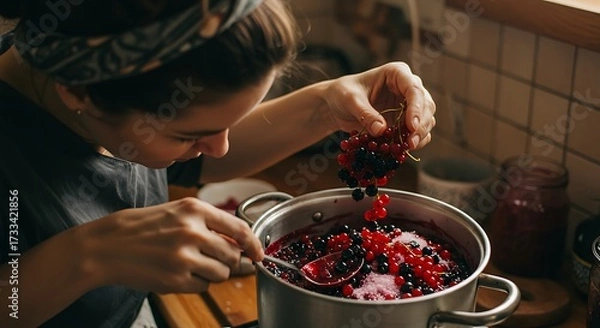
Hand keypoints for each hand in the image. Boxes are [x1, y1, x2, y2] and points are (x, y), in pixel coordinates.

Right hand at [76, 197, 262, 292]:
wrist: (105, 246)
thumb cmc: (141, 227)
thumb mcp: (176, 212)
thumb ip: (208, 224)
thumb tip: (239, 243)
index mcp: (195, 209)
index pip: (239, 228)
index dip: (254, 244)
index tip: (259, 254)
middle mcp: (193, 231)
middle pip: (233, 255)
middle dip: (228, 261)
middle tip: (211, 259)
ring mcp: (184, 256)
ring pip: (221, 273)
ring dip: (212, 273)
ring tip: (190, 264)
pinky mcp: (175, 279)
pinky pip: (202, 286)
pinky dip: (196, 283)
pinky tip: (177, 273)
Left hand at [321, 62, 435, 149]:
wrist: (336, 105)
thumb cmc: (343, 93)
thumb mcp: (350, 100)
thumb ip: (365, 113)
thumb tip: (381, 129)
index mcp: (396, 73)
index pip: (414, 88)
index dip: (417, 108)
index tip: (412, 126)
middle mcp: (407, 87)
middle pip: (426, 105)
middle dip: (421, 125)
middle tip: (410, 142)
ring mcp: (408, 105)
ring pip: (427, 119)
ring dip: (420, 135)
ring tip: (406, 147)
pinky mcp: (405, 121)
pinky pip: (418, 132)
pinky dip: (414, 141)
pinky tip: (403, 149)